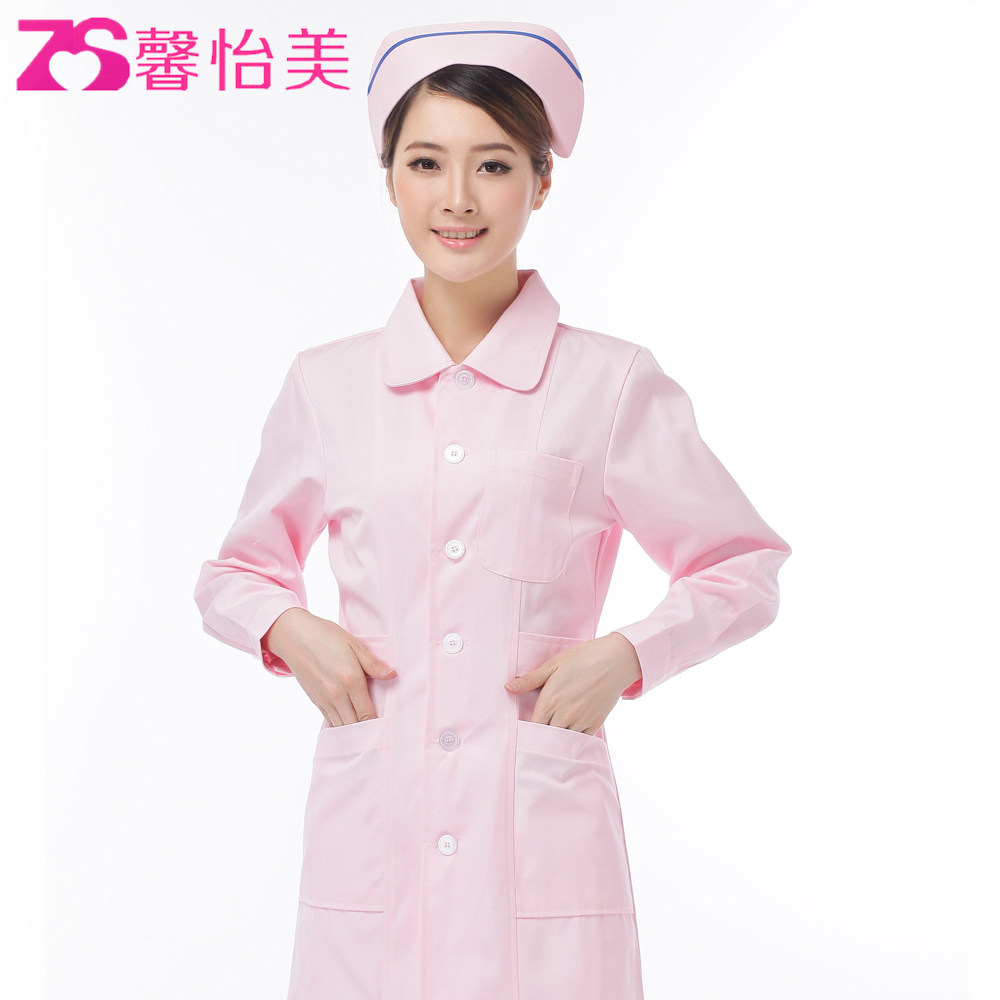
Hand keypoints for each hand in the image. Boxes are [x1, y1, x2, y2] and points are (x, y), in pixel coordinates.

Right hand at [262, 608, 396, 726]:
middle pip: (354, 724)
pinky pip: (330, 720)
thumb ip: (373, 664)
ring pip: (341, 726)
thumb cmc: (327, 637)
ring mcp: (324, 699)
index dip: (378, 723)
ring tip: (366, 730)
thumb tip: (393, 675)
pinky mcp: (315, 700)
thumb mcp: (354, 645)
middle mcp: (337, 693)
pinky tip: (349, 724)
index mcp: (351, 680)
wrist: (295, 637)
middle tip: (379, 730)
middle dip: (367, 730)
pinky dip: (340, 725)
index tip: (387, 724)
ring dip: (353, 730)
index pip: (367, 713)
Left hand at [503, 632, 641, 733]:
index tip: (523, 730)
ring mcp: (581, 721)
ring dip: (556, 739)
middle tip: (535, 736)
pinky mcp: (595, 724)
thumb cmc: (583, 658)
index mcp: (551, 700)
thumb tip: (508, 688)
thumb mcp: (554, 665)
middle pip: (546, 737)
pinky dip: (572, 739)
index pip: (532, 727)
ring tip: (551, 735)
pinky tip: (569, 733)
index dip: (526, 730)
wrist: (616, 660)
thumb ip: (530, 679)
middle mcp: (564, 714)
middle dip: (540, 737)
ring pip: (562, 741)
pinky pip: (579, 740)